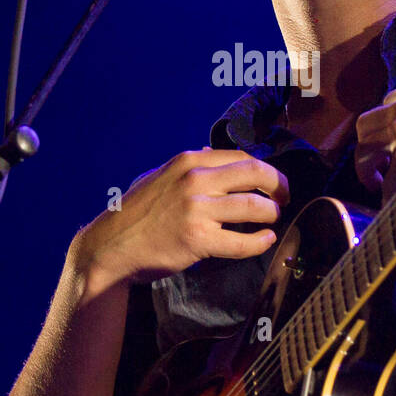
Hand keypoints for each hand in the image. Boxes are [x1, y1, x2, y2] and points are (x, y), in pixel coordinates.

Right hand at [73, 148, 288, 291]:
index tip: (272, 183)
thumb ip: (190, 165)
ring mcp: (197, 209)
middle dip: (278, 186)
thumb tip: (213, 151)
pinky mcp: (198, 239)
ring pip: (254, 208)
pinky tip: (265, 240)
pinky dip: (260, 242)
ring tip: (272, 220)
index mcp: (189, 160)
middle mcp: (195, 180)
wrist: (112, 244)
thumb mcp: (161, 175)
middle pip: (256, 174)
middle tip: (284, 198)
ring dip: (271, 214)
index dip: (266, 171)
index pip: (243, 158)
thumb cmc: (138, 211)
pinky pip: (241, 241)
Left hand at [354, 66, 395, 200]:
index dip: (387, 119)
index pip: (389, 101)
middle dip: (366, 143)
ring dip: (366, 170)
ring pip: (366, 152)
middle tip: (375, 161)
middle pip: (366, 124)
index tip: (392, 134)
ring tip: (376, 185)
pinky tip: (392, 204)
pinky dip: (388, 196)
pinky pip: (389, 182)